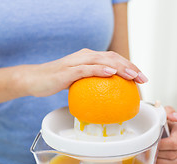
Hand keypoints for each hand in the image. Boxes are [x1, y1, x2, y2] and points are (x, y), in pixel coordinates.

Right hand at [14, 48, 147, 96]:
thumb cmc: (55, 81)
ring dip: (119, 67)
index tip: (140, 77)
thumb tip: (107, 94)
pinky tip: (111, 74)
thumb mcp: (78, 82)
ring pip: (102, 61)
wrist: (34, 79)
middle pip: (112, 57)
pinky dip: (99, 70)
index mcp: (88, 58)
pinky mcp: (67, 71)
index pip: (113, 59)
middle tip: (142, 78)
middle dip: (130, 66)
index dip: (129, 66)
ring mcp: (75, 62)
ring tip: (132, 75)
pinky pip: (86, 69)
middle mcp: (84, 56)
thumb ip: (91, 83)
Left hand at [155, 106, 176, 163]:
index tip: (153, 144)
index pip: (174, 143)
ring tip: (154, 158)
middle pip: (174, 154)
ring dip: (162, 162)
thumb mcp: (161, 113)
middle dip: (160, 155)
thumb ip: (168, 112)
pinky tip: (160, 162)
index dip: (161, 146)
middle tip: (151, 152)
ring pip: (176, 163)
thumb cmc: (160, 122)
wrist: (159, 129)